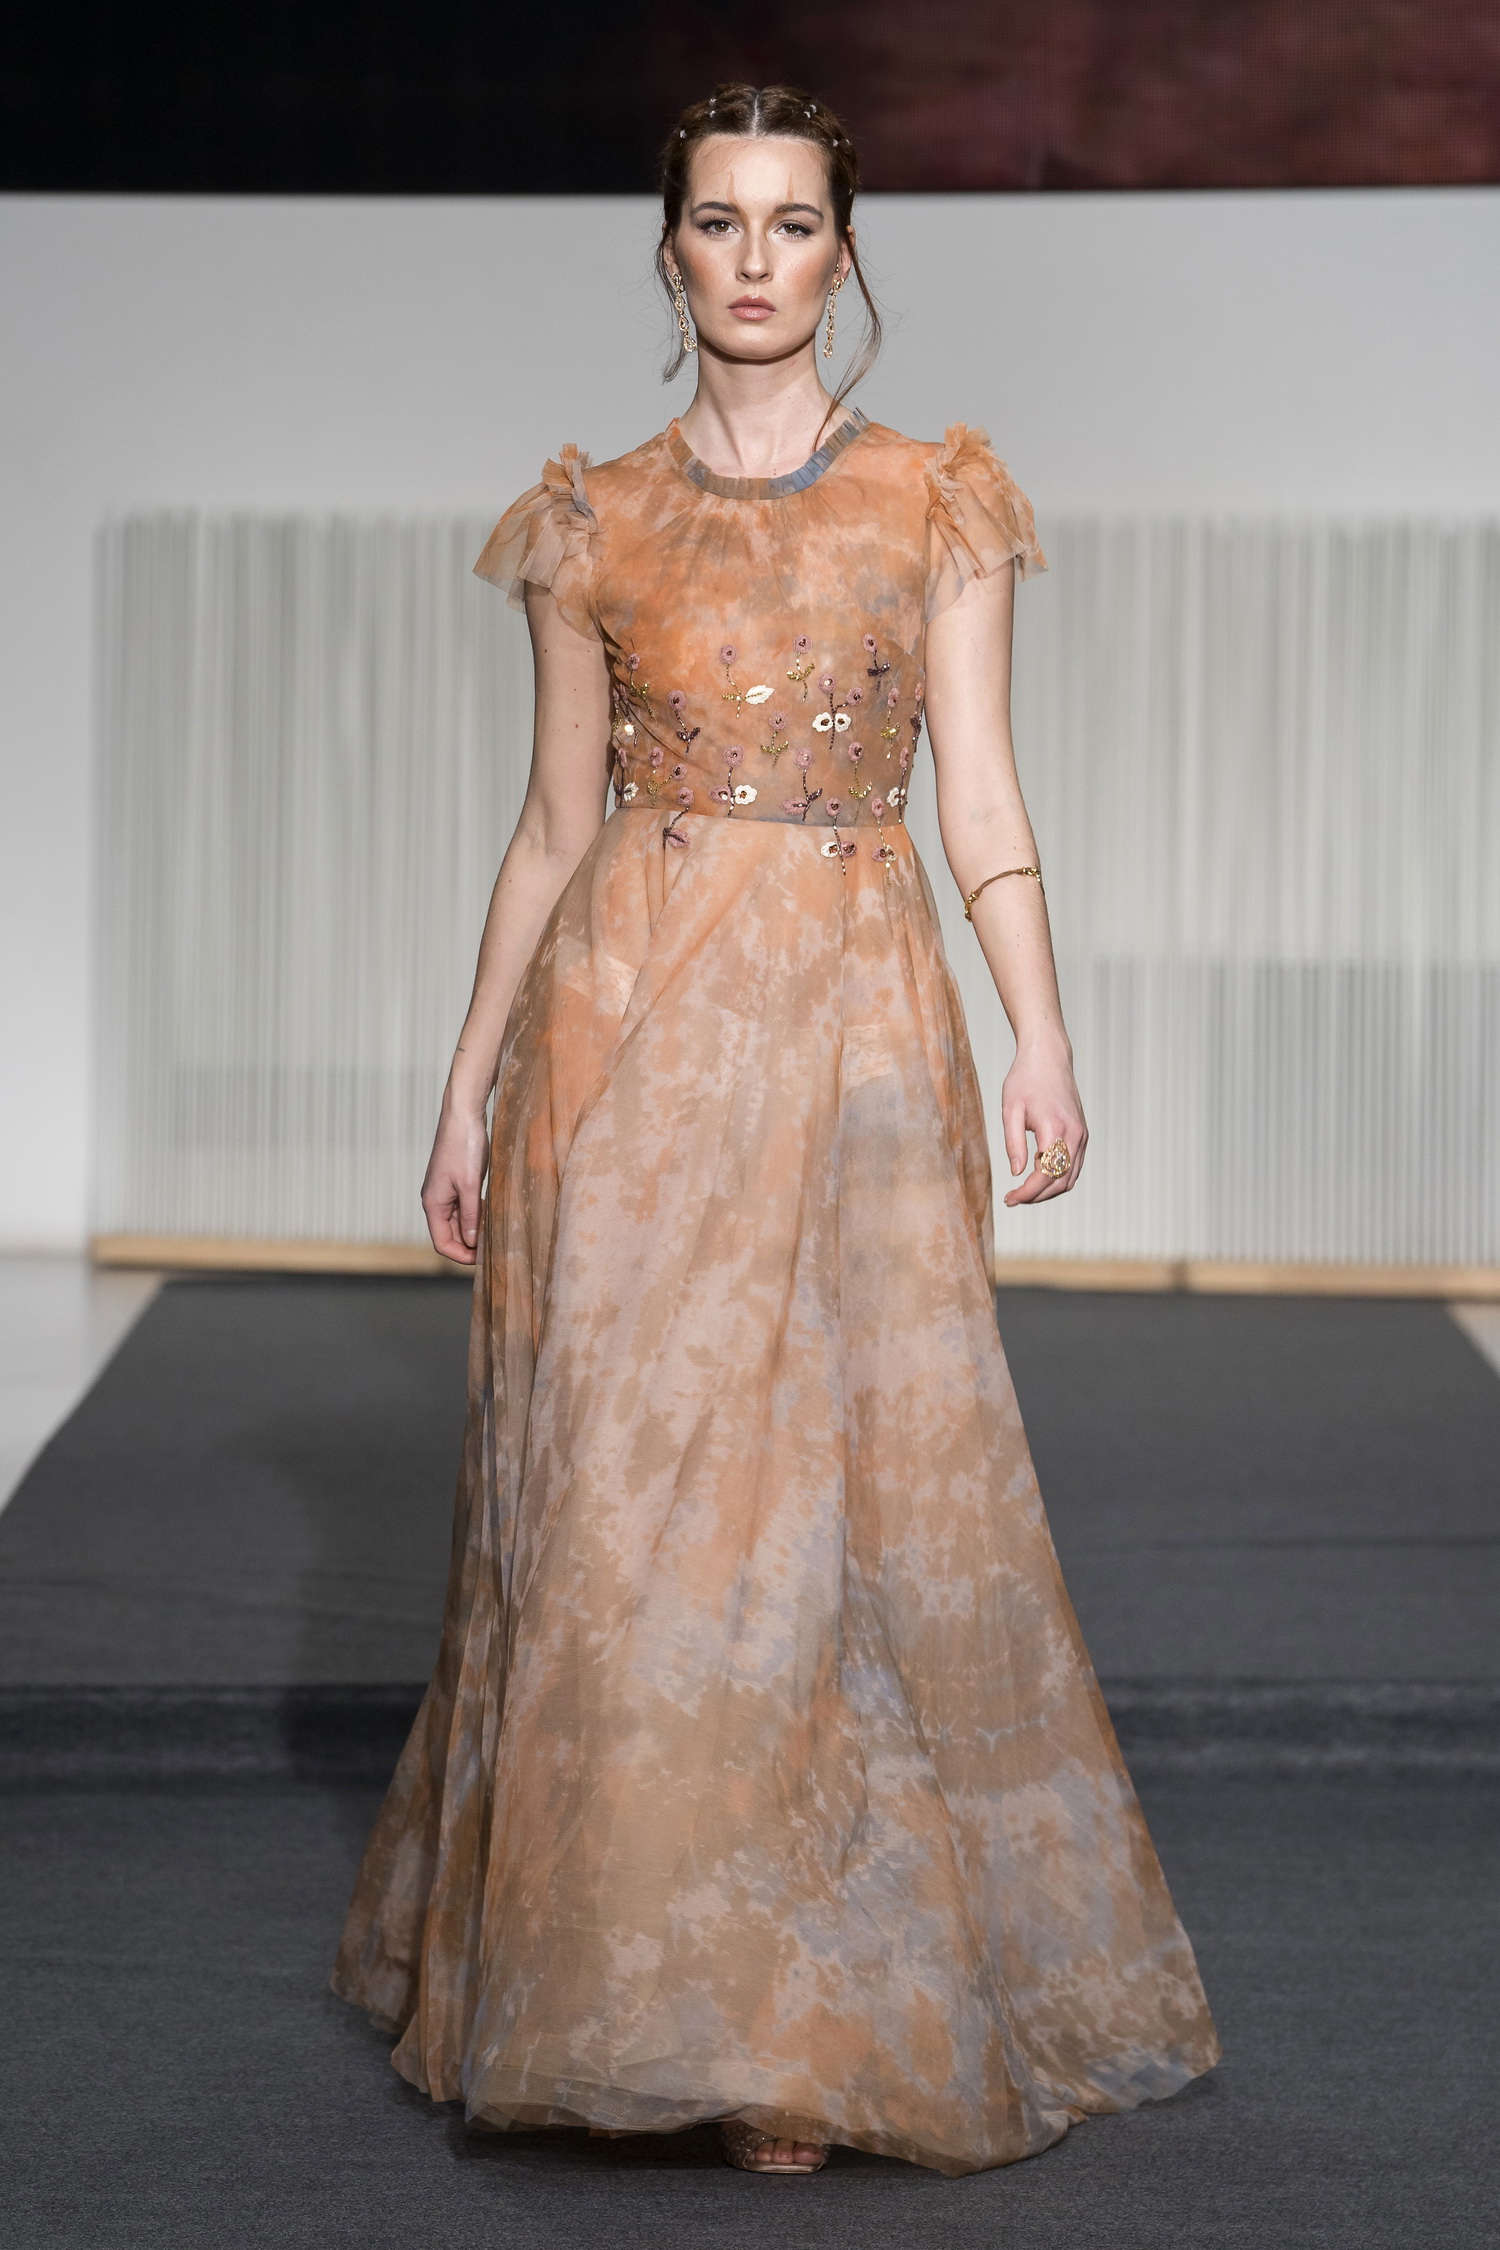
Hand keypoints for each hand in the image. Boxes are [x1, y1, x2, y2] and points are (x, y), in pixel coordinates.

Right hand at [421, 1101, 490, 1263]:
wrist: (462, 1115)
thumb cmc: (464, 1146)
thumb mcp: (470, 1184)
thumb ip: (471, 1215)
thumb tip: (472, 1242)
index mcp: (433, 1204)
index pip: (442, 1243)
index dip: (462, 1255)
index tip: (483, 1259)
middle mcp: (435, 1200)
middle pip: (450, 1235)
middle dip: (469, 1245)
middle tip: (494, 1248)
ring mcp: (444, 1191)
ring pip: (458, 1222)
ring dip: (474, 1231)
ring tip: (494, 1234)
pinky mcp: (454, 1182)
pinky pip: (463, 1208)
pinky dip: (476, 1215)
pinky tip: (491, 1215)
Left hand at [1000, 1049, 1087, 1206]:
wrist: (1048, 1058)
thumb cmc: (1025, 1079)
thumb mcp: (1010, 1110)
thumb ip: (1013, 1143)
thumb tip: (1017, 1173)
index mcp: (1055, 1128)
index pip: (1046, 1174)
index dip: (1028, 1192)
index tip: (1009, 1199)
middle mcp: (1075, 1135)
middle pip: (1060, 1182)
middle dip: (1036, 1196)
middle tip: (1013, 1199)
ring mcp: (1082, 1135)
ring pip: (1070, 1178)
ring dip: (1048, 1191)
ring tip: (1024, 1192)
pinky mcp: (1083, 1134)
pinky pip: (1074, 1166)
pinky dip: (1058, 1179)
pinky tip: (1038, 1178)